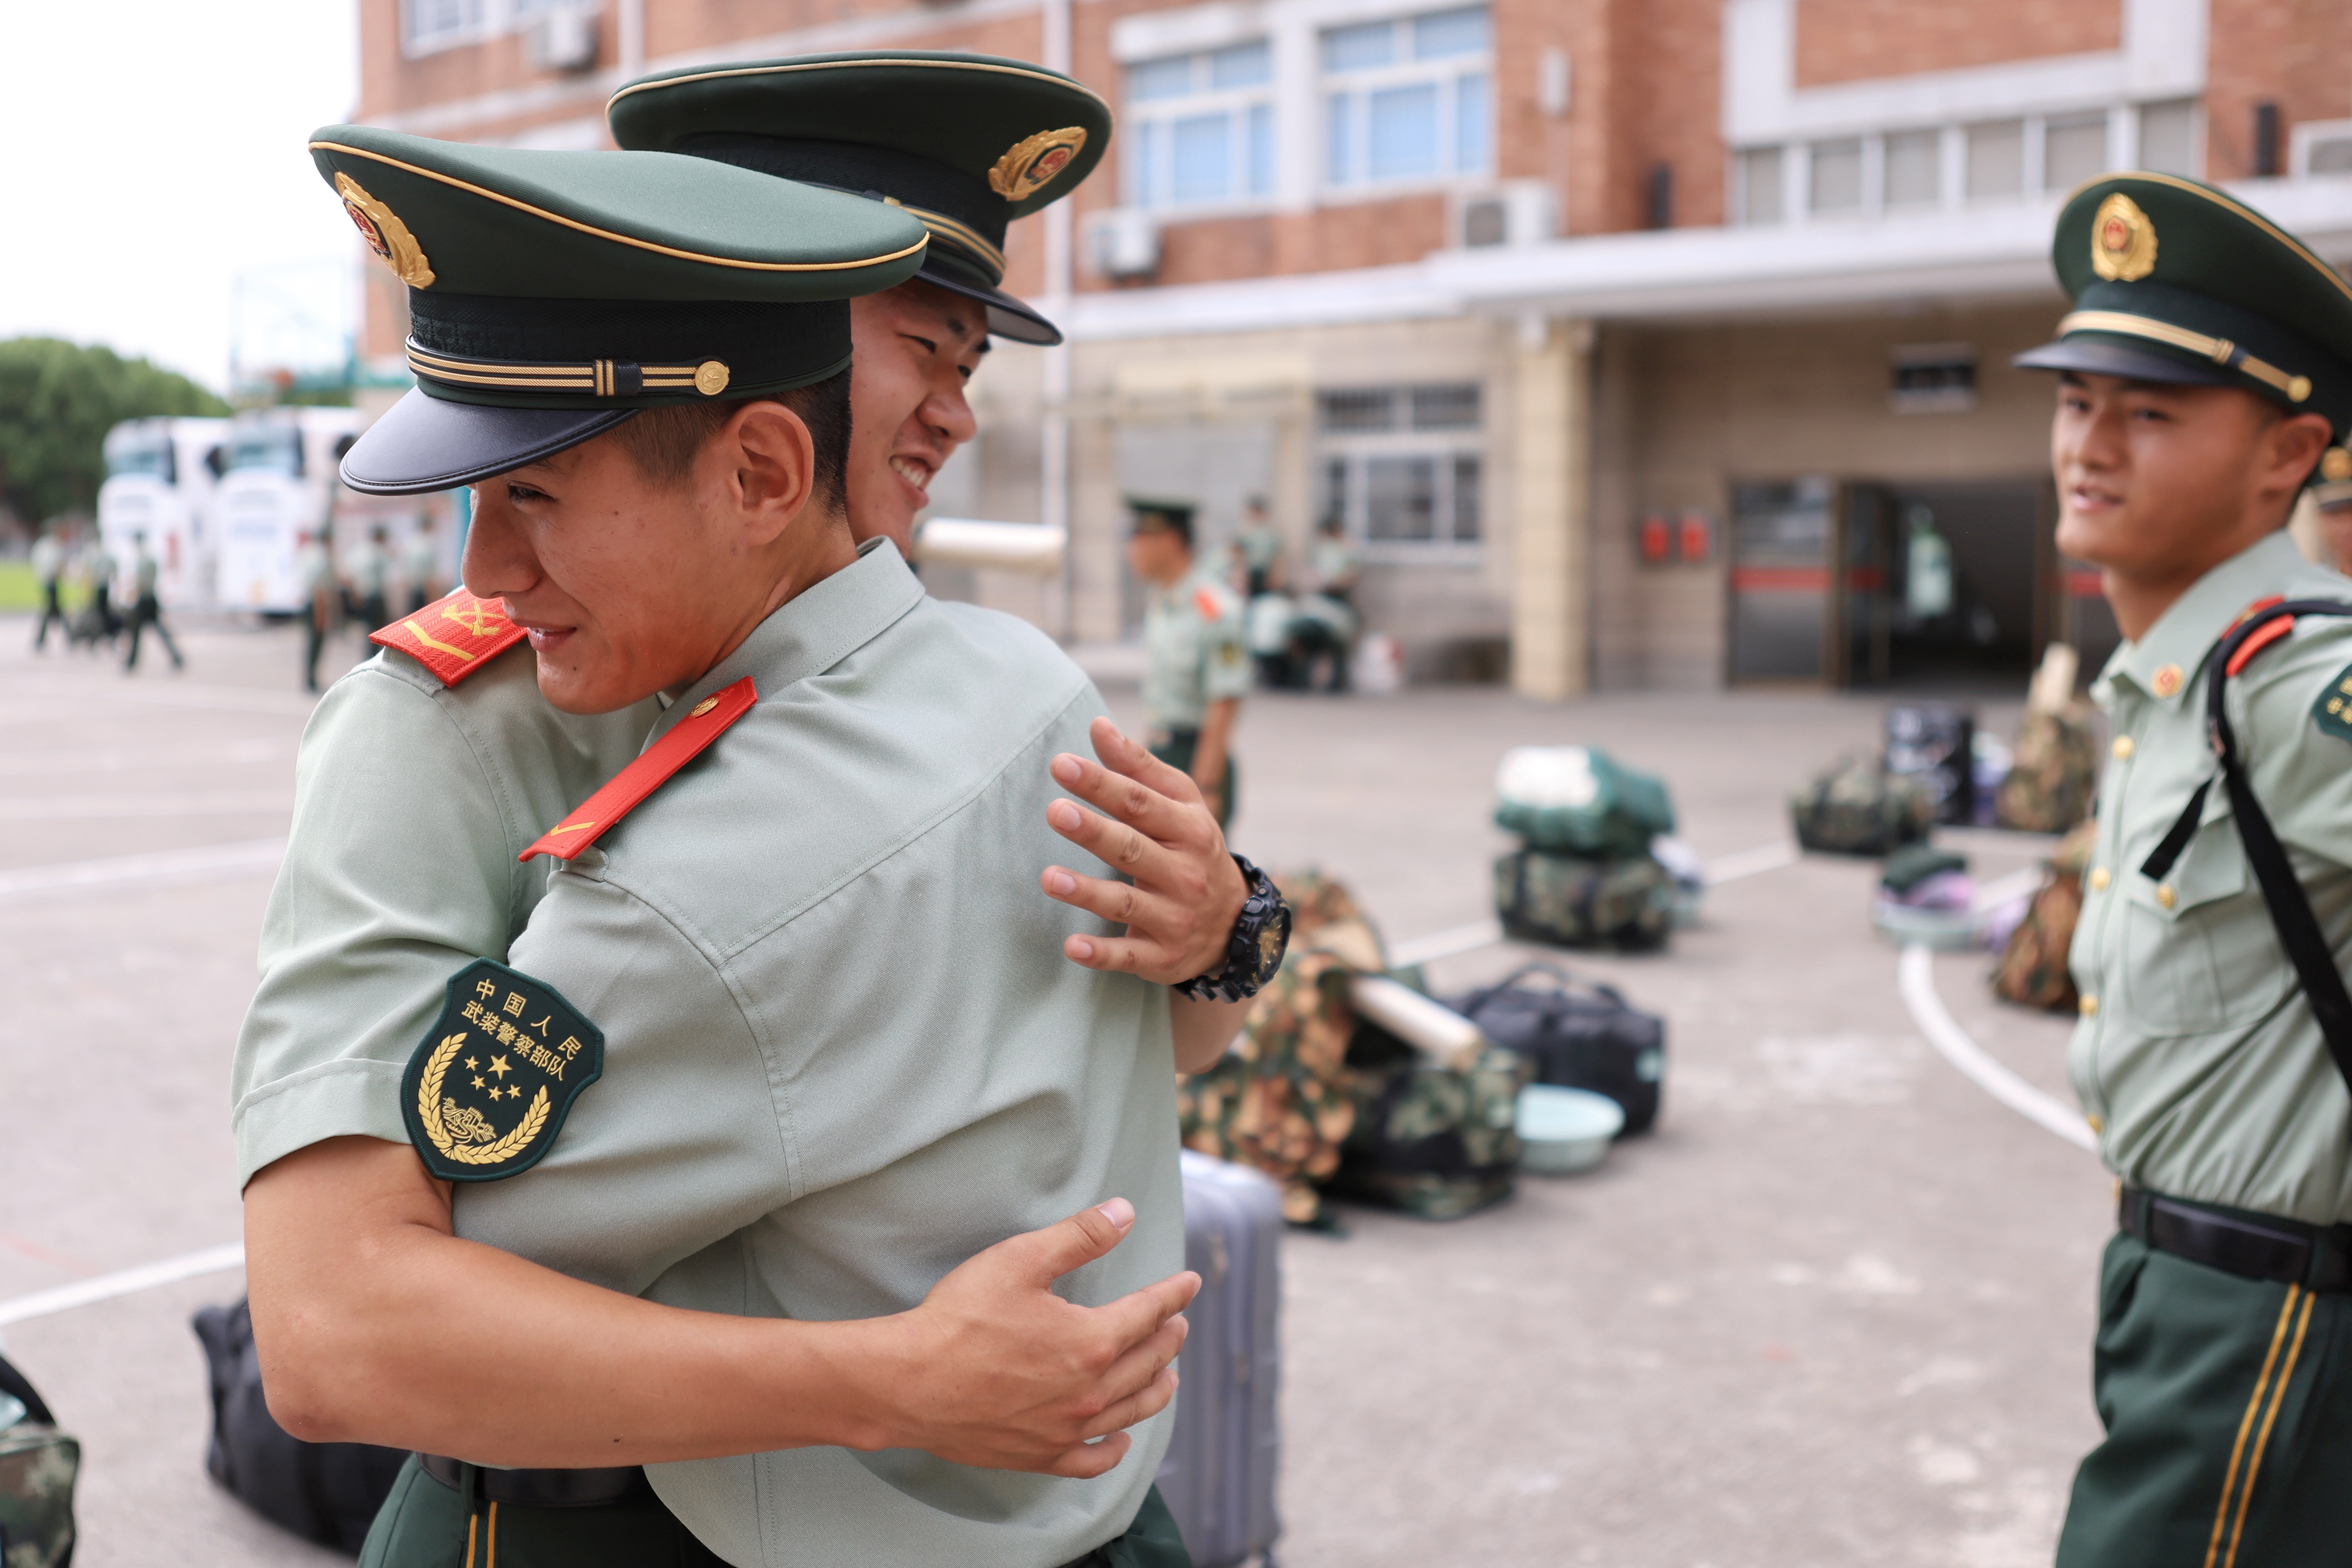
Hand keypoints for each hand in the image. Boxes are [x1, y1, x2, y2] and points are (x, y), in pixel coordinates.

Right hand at [879, 1198, 1198, 1477]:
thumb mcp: (1021, 1260)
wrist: (909, 1382)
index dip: (1172, 1295)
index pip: (1148, 1313)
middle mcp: (1089, 1392)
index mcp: (1092, 1341)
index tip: (1189, 1283)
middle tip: (1178, 1324)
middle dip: (1167, 1338)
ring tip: (1168, 1375)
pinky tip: (1121, 1441)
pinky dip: (1114, 1450)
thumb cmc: (960, 1318)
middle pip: (1146, 1362)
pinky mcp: (1039, 1455)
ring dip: (1156, 1388)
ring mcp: (1066, 1429)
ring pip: (1130, 1411)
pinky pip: (1092, 1461)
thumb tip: (1125, 1213)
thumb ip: (1080, 1235)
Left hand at [1041, 717, 1250, 984]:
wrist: (1234, 927)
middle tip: (1055, 812)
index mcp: (1188, 829)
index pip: (1140, 803)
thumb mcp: (1180, 806)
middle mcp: (1183, 874)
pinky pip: (1129, 957)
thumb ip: (1138, 768)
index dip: (1101, 784)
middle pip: (1133, 849)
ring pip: (1125, 904)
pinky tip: (1072, 948)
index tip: (1062, 765)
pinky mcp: (1161, 957)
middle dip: (1094, 831)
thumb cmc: (1192, 850)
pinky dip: (1101, 955)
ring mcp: (1173, 918)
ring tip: (1049, 878)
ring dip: (1087, 892)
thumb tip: (1098, 726)